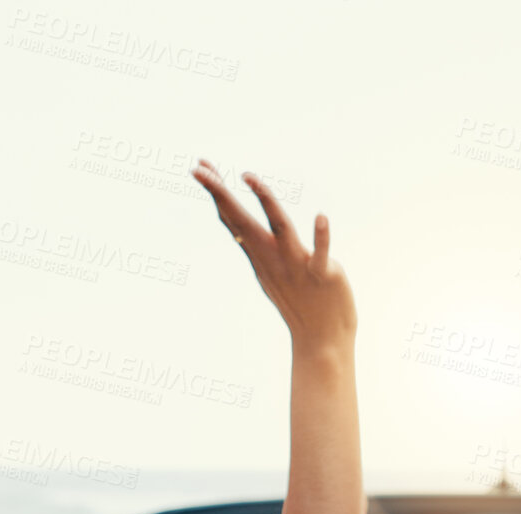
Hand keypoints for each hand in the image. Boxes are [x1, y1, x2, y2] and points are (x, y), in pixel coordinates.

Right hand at [191, 161, 355, 357]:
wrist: (321, 339)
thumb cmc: (298, 300)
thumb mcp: (268, 270)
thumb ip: (253, 246)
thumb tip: (233, 223)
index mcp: (260, 255)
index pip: (232, 219)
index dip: (216, 193)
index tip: (198, 167)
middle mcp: (273, 257)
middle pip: (243, 220)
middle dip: (221, 193)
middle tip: (200, 169)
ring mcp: (296, 265)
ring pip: (280, 228)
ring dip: (265, 201)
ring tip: (249, 177)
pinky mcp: (322, 275)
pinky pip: (320, 254)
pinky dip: (322, 236)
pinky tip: (321, 216)